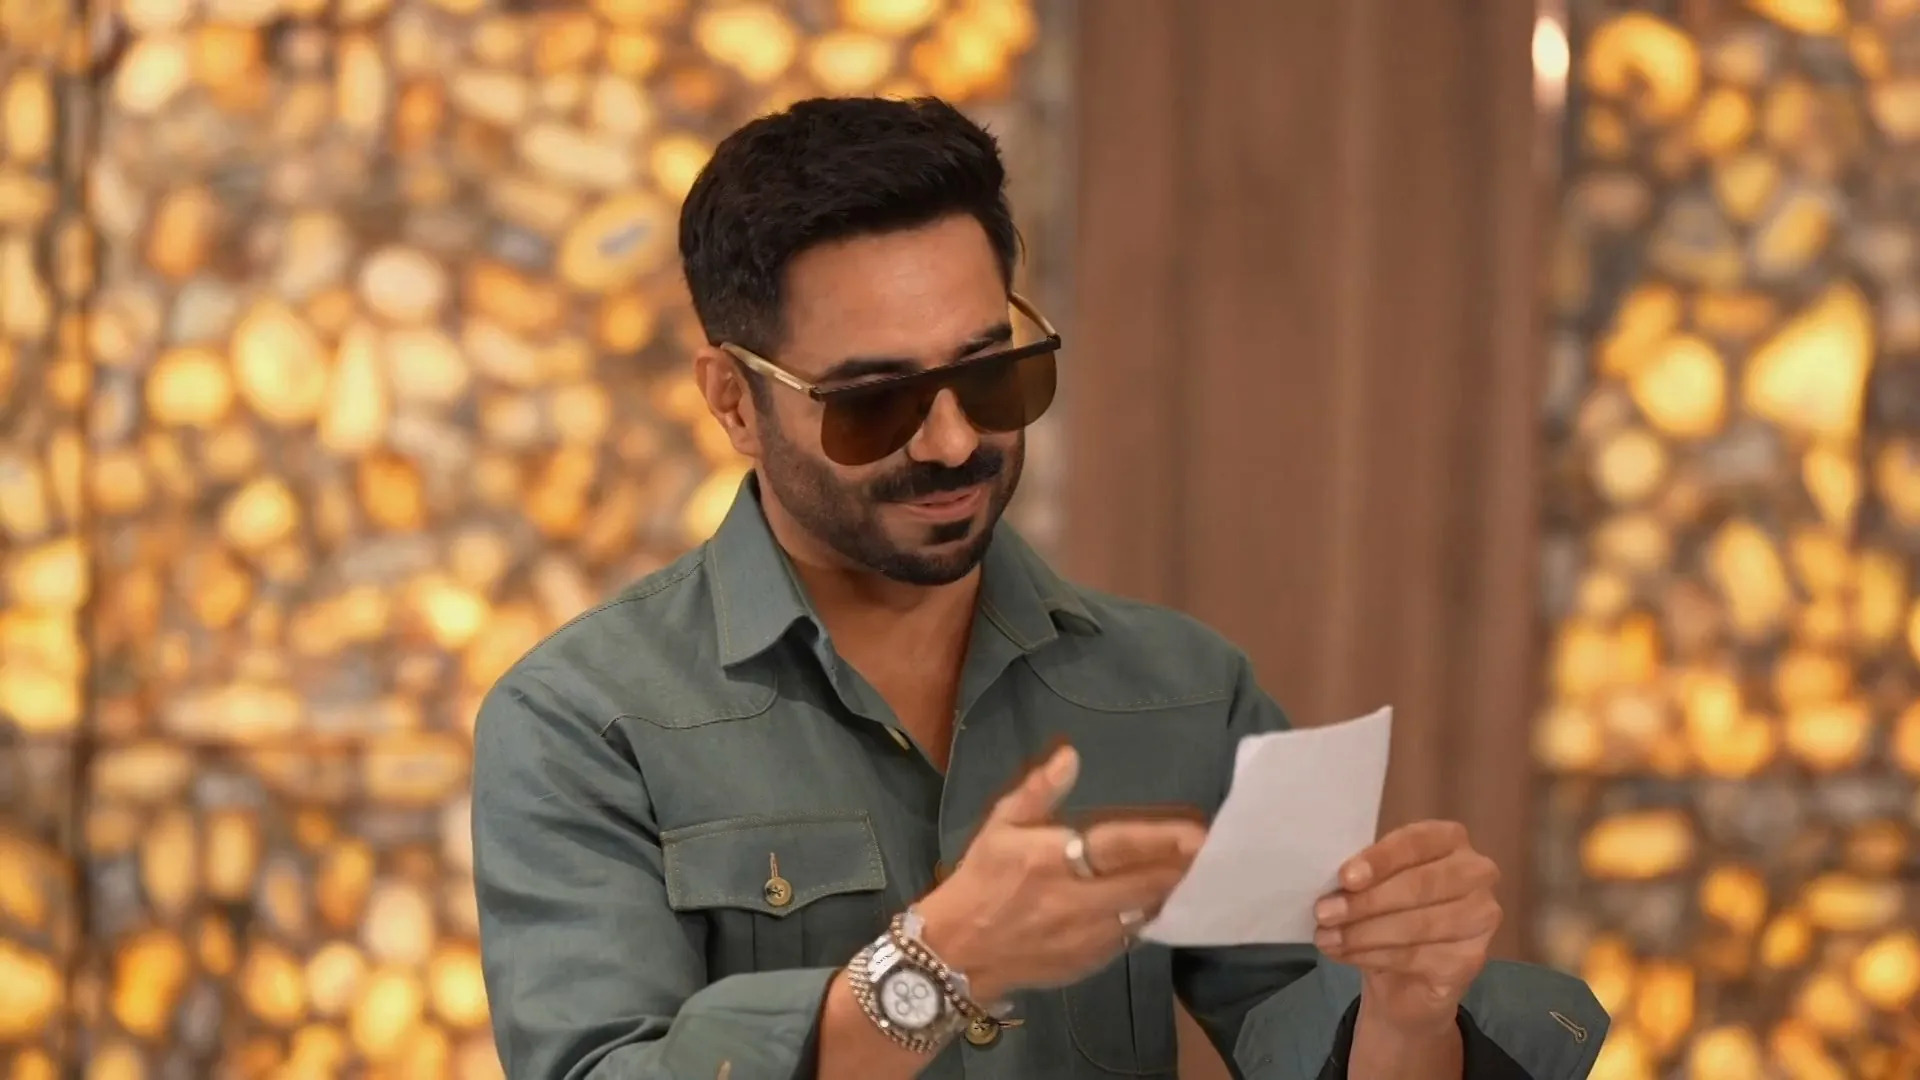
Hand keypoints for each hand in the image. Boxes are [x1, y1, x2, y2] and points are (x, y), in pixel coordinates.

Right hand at [916, 745, 1205, 1000]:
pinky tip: (1157, 903)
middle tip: (1213, 854)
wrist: (956, 953)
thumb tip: (1071, 755)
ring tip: (1196, 875)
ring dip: (1170, 895)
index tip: (1199, 834)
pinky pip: (1130, 938)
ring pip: (1145, 914)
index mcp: (1052, 861)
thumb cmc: (979, 881)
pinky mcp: (1089, 963)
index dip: (1162, 841)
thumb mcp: (999, 827)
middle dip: (1182, 870)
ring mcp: (1085, 937)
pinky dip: (1147, 919)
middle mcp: (1074, 901)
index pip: (1119, 847)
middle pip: (1147, 885)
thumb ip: (1037, 792)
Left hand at [1312, 820, 1500, 1032]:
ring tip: (1327, 938)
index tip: (1345, 878)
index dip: (1379, 859)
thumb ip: (1363, 876)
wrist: (1407, 979)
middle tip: (1323, 913)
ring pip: (1418, 924)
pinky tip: (1348, 956)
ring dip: (1364, 933)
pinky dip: (1376, 956)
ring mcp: (1482, 917)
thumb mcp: (1373, 885)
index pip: (1416, 842)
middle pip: (1419, 884)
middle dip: (1366, 901)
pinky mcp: (1473, 958)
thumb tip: (1335, 884)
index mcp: (1449, 839)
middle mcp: (1476, 872)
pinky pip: (1419, 957)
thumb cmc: (1387, 912)